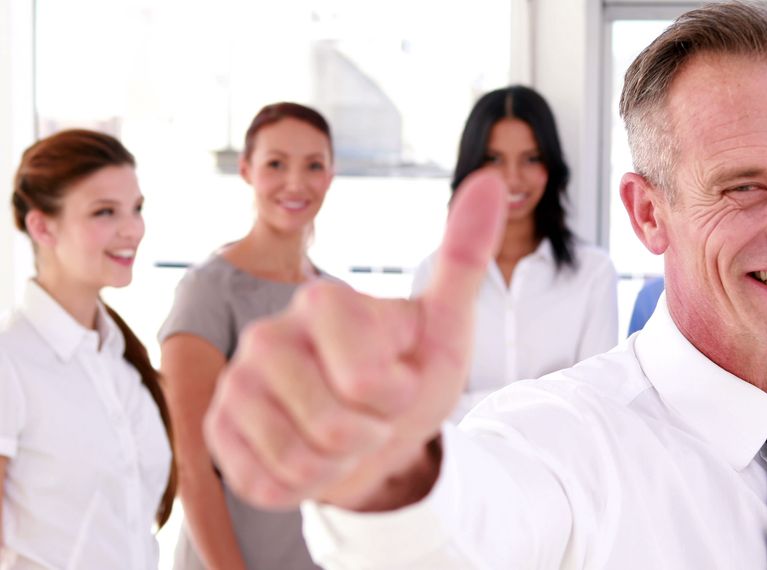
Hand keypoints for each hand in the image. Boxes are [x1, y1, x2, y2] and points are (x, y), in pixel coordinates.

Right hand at [203, 170, 506, 510]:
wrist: (374, 438)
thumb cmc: (409, 377)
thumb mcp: (447, 326)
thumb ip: (464, 256)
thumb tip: (492, 178)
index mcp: (322, 301)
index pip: (366, 379)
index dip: (395, 396)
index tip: (396, 381)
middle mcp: (268, 334)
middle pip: (333, 424)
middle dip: (369, 435)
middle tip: (369, 415)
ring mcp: (236, 383)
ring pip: (298, 459)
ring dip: (337, 464)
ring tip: (342, 438)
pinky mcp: (217, 432)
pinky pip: (265, 483)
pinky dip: (302, 486)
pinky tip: (309, 458)